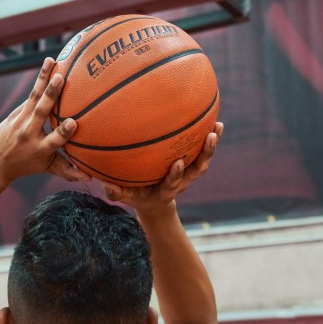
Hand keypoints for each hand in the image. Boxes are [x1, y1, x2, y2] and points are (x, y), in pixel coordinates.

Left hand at [0, 58, 91, 184]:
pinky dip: (40, 81)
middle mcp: (29, 134)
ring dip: (42, 79)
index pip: (54, 141)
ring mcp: (20, 122)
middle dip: (50, 96)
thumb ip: (68, 171)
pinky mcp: (15, 113)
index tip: (73, 122)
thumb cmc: (29, 164)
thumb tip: (91, 177)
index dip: (63, 133)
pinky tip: (48, 66)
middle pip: (40, 113)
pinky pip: (30, 95)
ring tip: (51, 62)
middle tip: (60, 79)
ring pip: (33, 97)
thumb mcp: (48, 168)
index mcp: (40, 149)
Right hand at [102, 122, 223, 214]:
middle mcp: (181, 181)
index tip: (178, 162)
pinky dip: (210, 136)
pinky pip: (202, 150)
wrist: (154, 203)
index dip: (176, 174)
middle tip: (210, 137)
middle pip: (197, 170)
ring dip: (212, 144)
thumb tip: (105, 185)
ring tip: (217, 126)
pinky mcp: (191, 164)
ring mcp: (188, 173)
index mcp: (166, 190)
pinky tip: (215, 120)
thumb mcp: (126, 196)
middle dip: (205, 154)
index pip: (173, 183)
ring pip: (203, 160)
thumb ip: (117, 192)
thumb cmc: (137, 195)